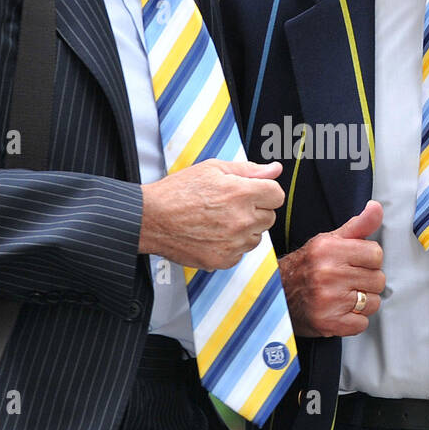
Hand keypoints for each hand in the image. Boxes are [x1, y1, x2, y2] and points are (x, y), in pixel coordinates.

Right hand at [139, 160, 284, 270]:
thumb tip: (275, 169)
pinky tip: (212, 234)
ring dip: (244, 230)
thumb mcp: (212, 169)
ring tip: (219, 220)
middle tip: (230, 206)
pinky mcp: (224, 260)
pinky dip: (231, 246)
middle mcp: (241, 220)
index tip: (252, 192)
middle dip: (255, 210)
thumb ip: (248, 170)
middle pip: (269, 217)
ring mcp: (233, 243)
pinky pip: (240, 253)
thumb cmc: (178, 192)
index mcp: (241, 193)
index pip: (277, 195)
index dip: (265, 191)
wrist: (151, 219)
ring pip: (256, 237)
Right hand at [278, 200, 384, 336]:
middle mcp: (328, 273)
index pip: (376, 254)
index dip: (368, 260)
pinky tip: (339, 311)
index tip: (354, 263)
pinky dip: (353, 321)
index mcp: (329, 249)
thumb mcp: (329, 240)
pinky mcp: (329, 322)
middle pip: (378, 280)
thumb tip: (376, 207)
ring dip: (362, 303)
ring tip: (342, 296)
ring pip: (372, 302)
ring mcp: (328, 300)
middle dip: (366, 282)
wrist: (277, 295)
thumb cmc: (306, 267)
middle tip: (346, 281)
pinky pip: (362, 323)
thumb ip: (358, 226)